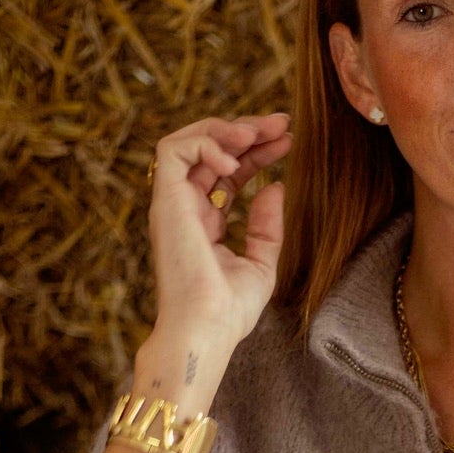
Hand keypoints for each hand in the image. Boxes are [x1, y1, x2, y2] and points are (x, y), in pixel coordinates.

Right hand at [147, 110, 291, 356]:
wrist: (206, 329)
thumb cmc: (228, 310)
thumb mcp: (261, 263)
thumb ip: (266, 226)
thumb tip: (275, 186)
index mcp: (205, 223)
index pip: (229, 173)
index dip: (257, 152)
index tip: (288, 140)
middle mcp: (185, 208)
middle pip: (211, 151)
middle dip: (246, 130)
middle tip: (281, 123)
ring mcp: (172, 203)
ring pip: (187, 140)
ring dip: (224, 128)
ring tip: (258, 133)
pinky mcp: (164, 200)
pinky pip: (173, 150)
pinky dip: (205, 143)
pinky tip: (236, 160)